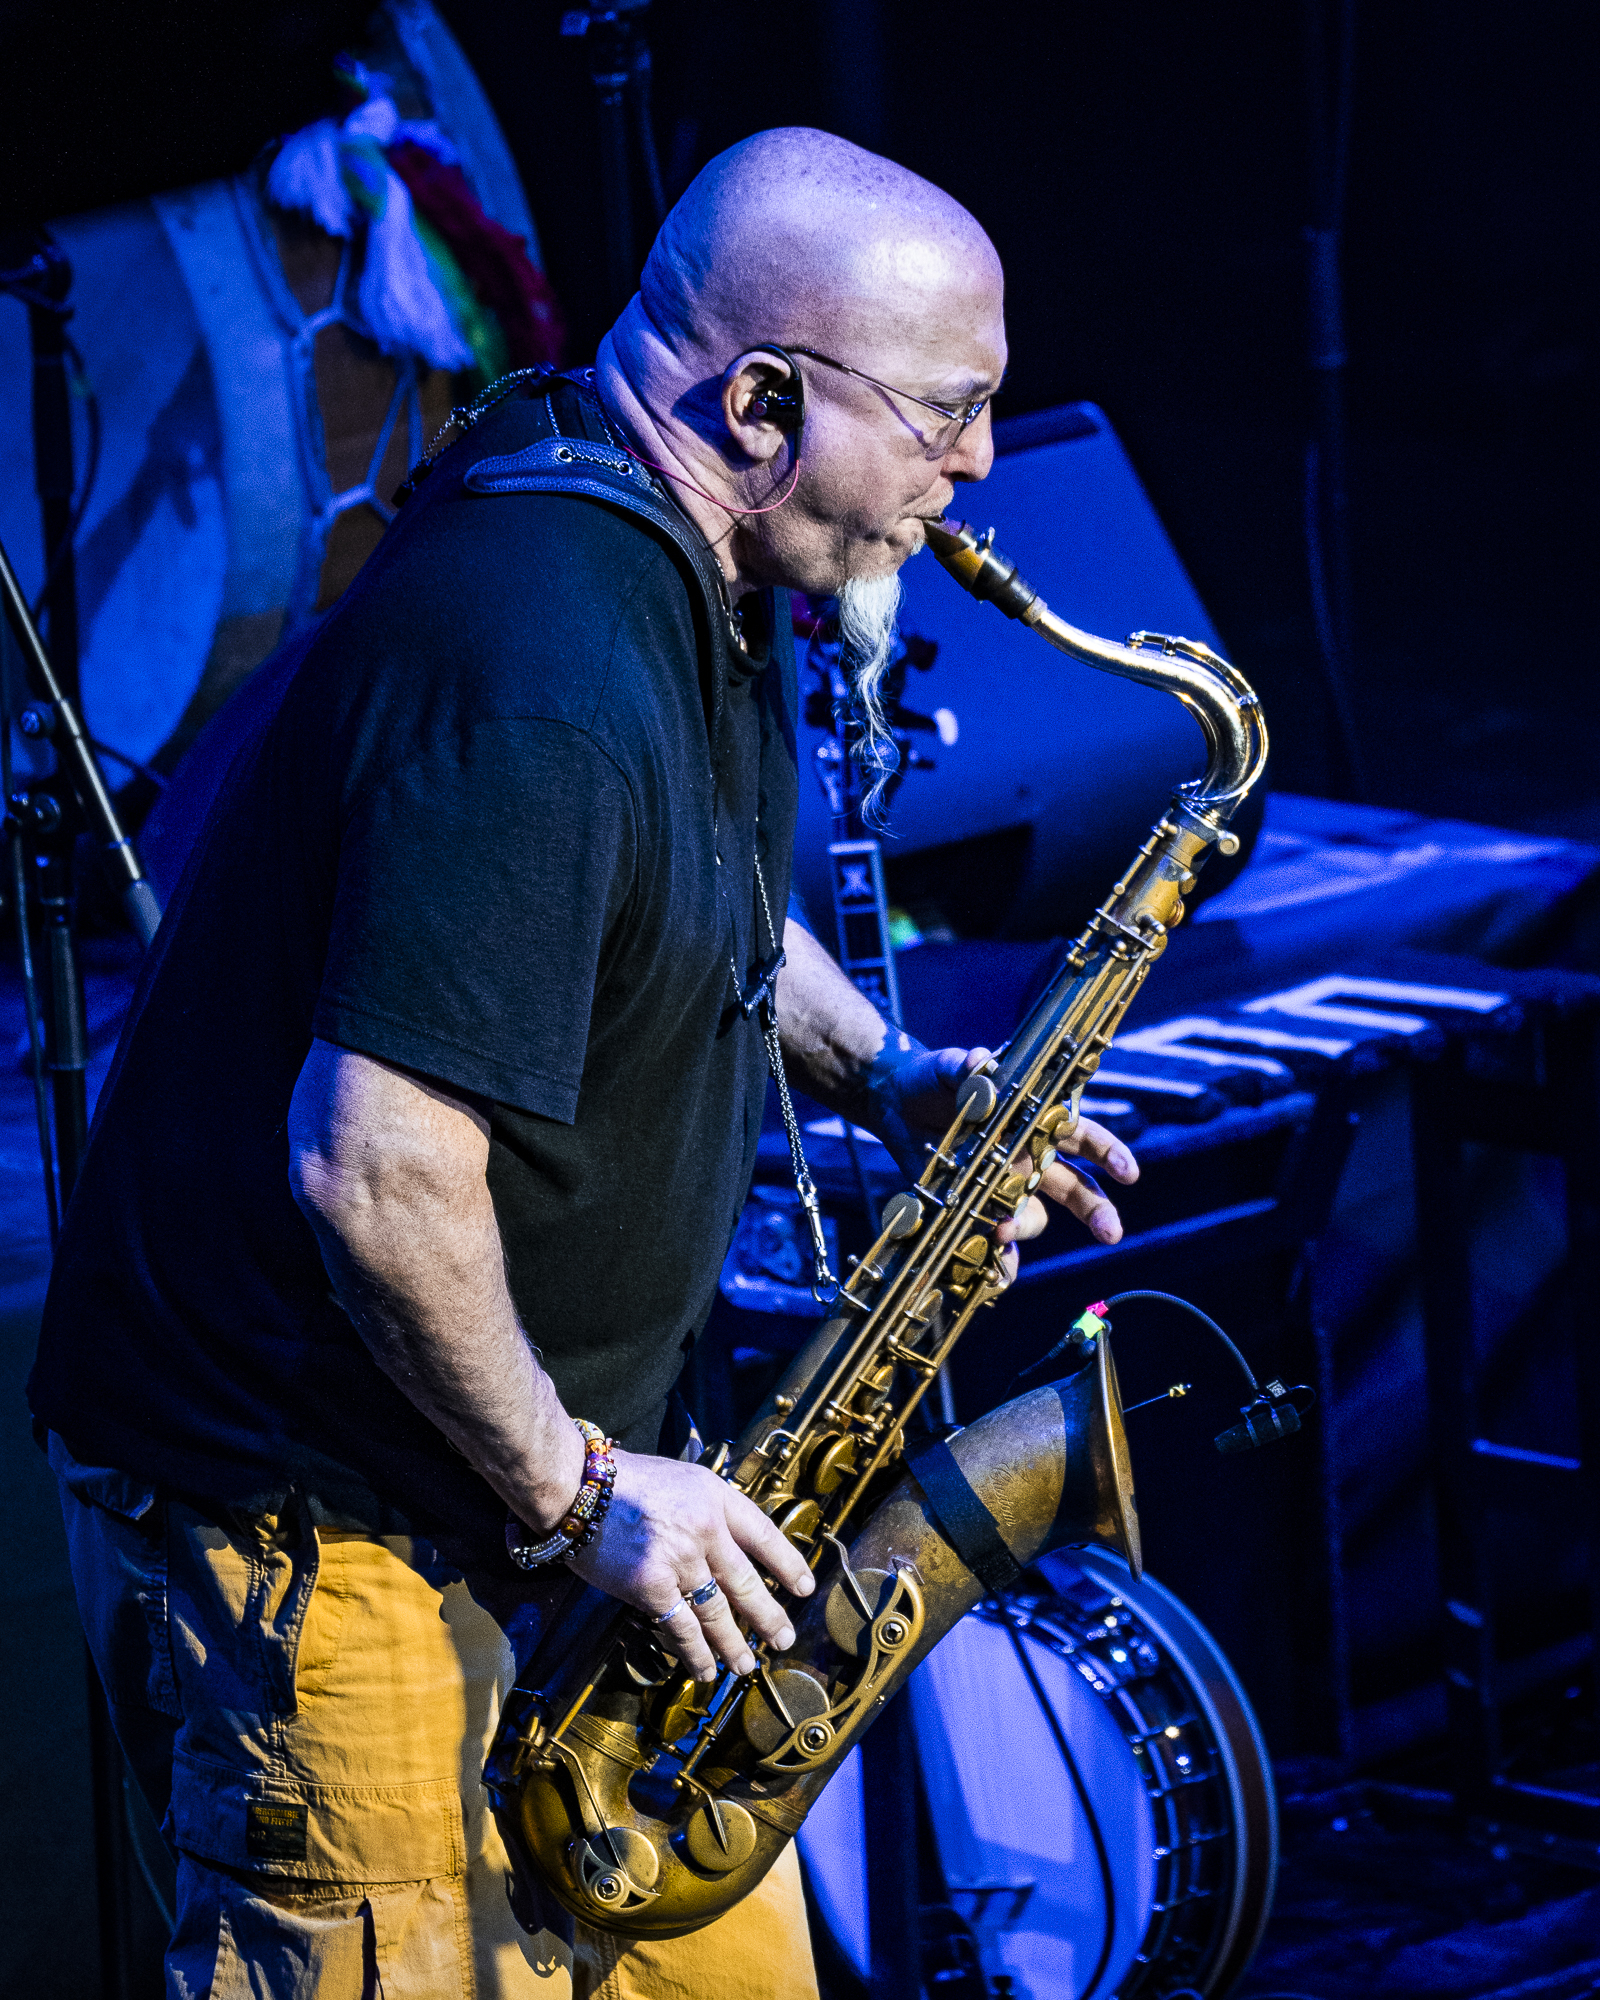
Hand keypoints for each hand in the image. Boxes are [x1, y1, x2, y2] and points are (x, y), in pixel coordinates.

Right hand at [566, 1450, 816, 1681]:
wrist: (579, 1486)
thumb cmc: (624, 1480)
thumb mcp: (681, 1478)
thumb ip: (708, 1509)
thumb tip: (731, 1546)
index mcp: (716, 1498)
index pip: (765, 1535)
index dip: (787, 1565)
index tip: (804, 1588)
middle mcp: (706, 1529)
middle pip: (747, 1582)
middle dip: (768, 1616)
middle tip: (783, 1639)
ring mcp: (681, 1559)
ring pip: (718, 1613)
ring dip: (734, 1645)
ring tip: (746, 1665)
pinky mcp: (652, 1586)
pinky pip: (682, 1628)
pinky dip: (696, 1653)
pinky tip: (706, 1669)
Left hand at [873, 1042, 1139, 1260]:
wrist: (896, 1099)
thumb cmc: (936, 1077)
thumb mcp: (950, 1066)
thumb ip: (966, 1066)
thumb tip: (979, 1060)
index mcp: (1036, 1119)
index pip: (1082, 1135)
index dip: (1107, 1153)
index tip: (1126, 1172)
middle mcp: (1028, 1156)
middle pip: (1074, 1187)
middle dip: (1095, 1209)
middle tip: (1111, 1232)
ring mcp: (1003, 1183)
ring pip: (1034, 1214)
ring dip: (1026, 1225)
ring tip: (1004, 1229)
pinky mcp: (974, 1202)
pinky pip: (994, 1236)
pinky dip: (1000, 1257)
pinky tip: (998, 1269)